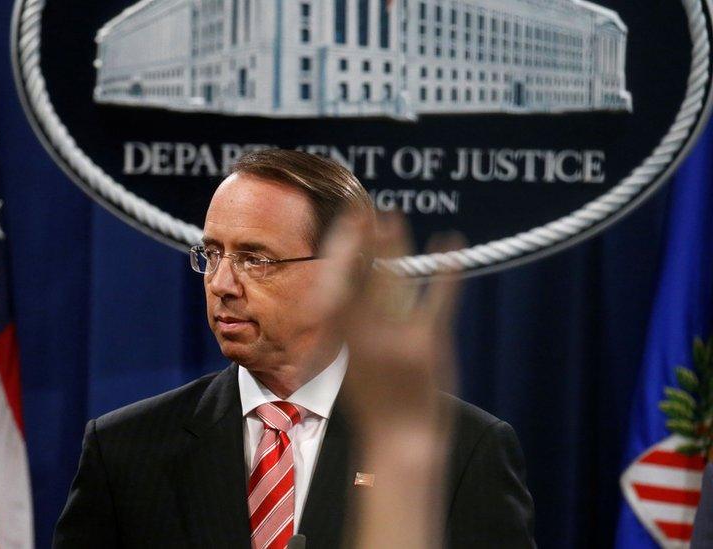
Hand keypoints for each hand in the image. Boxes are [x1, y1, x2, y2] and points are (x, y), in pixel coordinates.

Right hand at [316, 212, 463, 547]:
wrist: (399, 441)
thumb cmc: (373, 404)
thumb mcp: (346, 365)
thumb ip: (340, 332)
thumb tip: (330, 298)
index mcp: (341, 341)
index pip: (335, 284)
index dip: (340, 250)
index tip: (343, 223)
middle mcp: (363, 335)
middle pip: (359, 275)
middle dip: (360, 238)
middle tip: (362, 206)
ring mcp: (394, 339)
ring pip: (392, 281)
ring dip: (393, 246)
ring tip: (393, 215)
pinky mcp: (427, 345)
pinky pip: (438, 302)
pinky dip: (448, 274)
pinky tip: (454, 245)